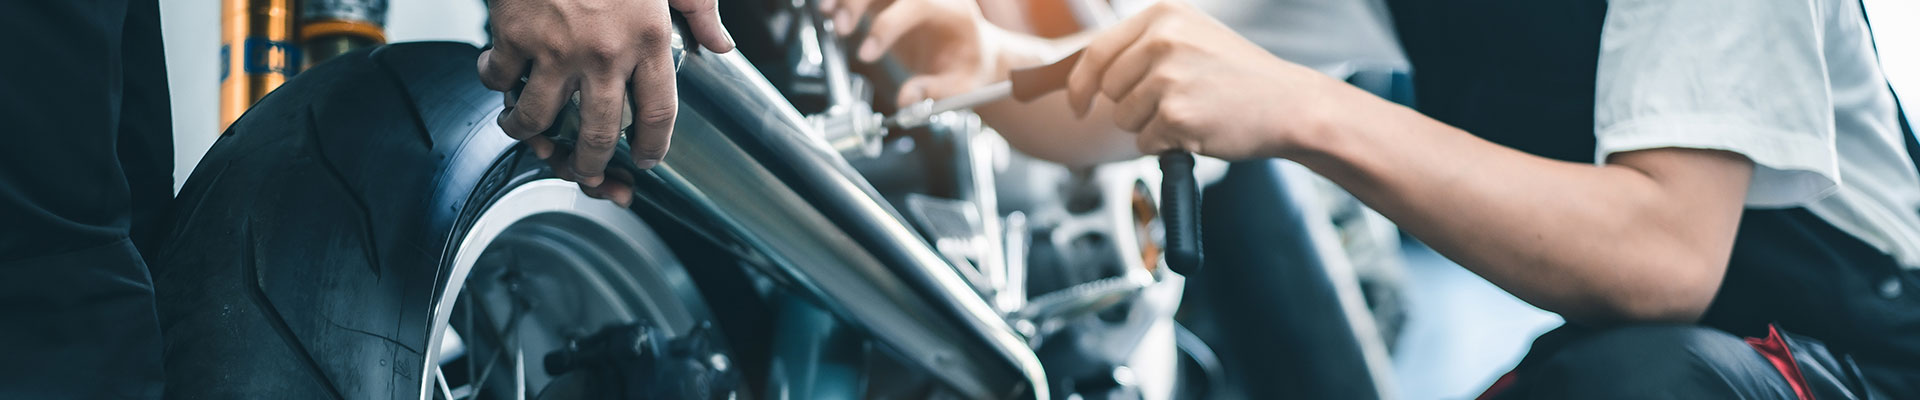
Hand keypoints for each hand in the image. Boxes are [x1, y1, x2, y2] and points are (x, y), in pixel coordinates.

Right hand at [478, 0, 734, 205]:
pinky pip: (500, 80)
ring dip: (530, 134)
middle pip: (597, 134)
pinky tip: (502, 83)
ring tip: (528, 133)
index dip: (653, 148)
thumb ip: (701, 8)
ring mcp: (555, 48)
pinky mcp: (514, 34)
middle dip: (590, 164)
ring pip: (538, 118)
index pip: (657, 115)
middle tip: (586, 170)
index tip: (645, 161)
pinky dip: (496, 87)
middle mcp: (603, 53)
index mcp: (648, 38)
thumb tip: (722, 44)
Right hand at [820, 0, 1000, 106]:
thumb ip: (936, 92)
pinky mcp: (892, 0)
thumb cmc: (968, 67)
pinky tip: (829, 8)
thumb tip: (907, 100)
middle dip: (859, 0)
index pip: (919, 4)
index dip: (887, 26)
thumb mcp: (962, 86)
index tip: (866, 55)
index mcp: (953, 9)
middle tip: (841, 29)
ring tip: (829, 15)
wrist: (973, 52)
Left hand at [1065, 2, 1347, 159]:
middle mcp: (1162, 40)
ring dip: (1151, 126)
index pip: (1097, 51)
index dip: (1080, 83)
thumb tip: (1088, 73)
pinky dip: (1167, 144)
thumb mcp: (1192, 38)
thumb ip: (1145, 46)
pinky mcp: (1175, 113)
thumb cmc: (1240, 77)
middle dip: (1130, 105)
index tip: (1077, 103)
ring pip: (1125, 118)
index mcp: (1163, 16)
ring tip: (1193, 112)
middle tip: (1174, 104)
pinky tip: (1200, 128)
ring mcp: (1168, 77)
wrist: (1289, 104)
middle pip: (1108, 88)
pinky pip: (1146, 142)